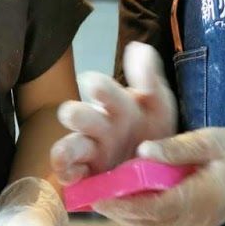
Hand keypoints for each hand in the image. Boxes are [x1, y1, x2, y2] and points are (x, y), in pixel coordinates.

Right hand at [51, 42, 176, 184]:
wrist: (162, 171)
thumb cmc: (154, 132)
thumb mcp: (159, 104)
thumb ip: (149, 78)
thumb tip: (137, 47)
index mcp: (116, 105)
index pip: (103, 91)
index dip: (98, 88)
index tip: (93, 84)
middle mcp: (99, 125)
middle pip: (81, 116)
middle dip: (76, 115)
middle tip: (71, 114)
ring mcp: (91, 151)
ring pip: (72, 146)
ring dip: (65, 150)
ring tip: (62, 155)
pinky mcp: (87, 176)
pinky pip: (72, 174)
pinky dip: (68, 176)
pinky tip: (71, 178)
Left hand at [92, 128, 224, 225]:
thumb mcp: (211, 140)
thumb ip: (177, 148)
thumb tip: (143, 150)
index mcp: (204, 196)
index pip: (157, 207)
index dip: (125, 203)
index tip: (100, 194)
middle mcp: (199, 217)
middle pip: (151, 222)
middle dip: (119, 212)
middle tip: (92, 196)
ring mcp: (198, 224)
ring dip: (127, 216)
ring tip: (102, 199)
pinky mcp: (196, 223)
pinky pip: (163, 225)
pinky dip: (141, 217)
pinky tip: (125, 202)